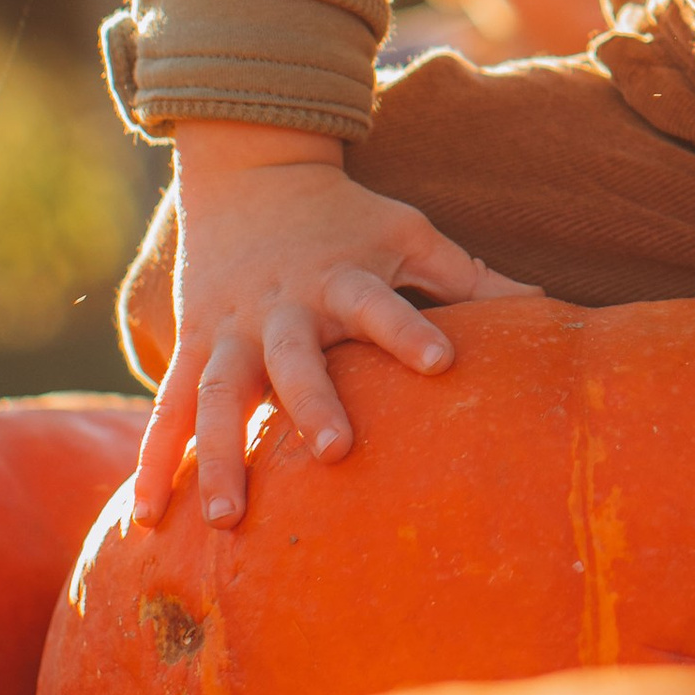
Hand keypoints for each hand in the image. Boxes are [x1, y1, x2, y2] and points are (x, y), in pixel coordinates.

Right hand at [132, 125, 539, 531]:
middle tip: (336, 451)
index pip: (381, 304)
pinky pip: (167, 410)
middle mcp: (282, 308)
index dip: (409, 331)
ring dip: (220, 454)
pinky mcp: (190, 347)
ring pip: (217, 393)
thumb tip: (550, 306)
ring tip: (227, 517)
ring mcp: (229, 331)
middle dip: (313, 402)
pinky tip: (144, 522)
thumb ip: (470, 278)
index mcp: (343, 278)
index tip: (443, 362)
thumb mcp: (409, 234)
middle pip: (294, 358)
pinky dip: (155, 463)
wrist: (248, 172)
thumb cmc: (347, 217)